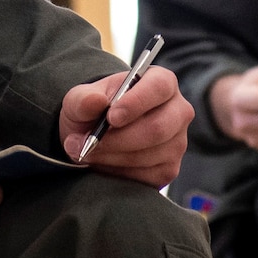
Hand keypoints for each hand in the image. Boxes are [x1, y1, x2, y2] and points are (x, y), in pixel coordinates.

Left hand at [59, 65, 192, 186]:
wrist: (95, 136)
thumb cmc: (93, 111)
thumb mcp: (80, 99)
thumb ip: (83, 99)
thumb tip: (94, 101)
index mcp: (162, 82)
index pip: (159, 87)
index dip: (136, 102)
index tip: (110, 117)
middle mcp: (178, 111)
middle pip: (157, 128)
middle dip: (118, 139)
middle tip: (89, 142)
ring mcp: (177, 142)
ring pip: (148, 155)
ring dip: (112, 156)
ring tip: (88, 151)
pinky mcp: (169, 169)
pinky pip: (144, 176)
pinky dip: (117, 171)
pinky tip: (104, 162)